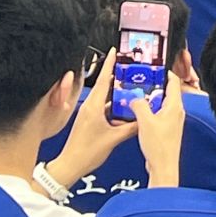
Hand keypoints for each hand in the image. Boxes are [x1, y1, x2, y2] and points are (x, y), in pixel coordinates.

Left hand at [52, 49, 138, 181]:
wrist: (71, 165)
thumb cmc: (87, 152)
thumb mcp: (114, 139)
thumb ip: (131, 128)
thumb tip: (144, 120)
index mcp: (94, 106)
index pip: (103, 80)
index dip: (109, 64)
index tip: (114, 51)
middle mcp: (90, 107)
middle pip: (104, 85)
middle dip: (116, 75)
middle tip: (130, 67)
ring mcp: (88, 113)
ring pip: (104, 97)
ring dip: (116, 92)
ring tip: (130, 86)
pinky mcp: (89, 120)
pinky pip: (103, 107)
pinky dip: (113, 105)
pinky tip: (123, 108)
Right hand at [132, 69, 185, 188]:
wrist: (163, 166)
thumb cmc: (159, 146)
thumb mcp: (145, 121)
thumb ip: (139, 105)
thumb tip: (135, 98)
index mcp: (174, 106)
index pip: (173, 82)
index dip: (165, 72)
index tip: (155, 67)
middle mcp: (176, 112)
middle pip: (166, 92)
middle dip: (154, 86)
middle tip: (141, 81)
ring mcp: (172, 121)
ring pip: (161, 104)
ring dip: (150, 100)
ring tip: (137, 96)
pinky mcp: (166, 130)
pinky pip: (158, 115)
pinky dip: (149, 111)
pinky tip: (138, 114)